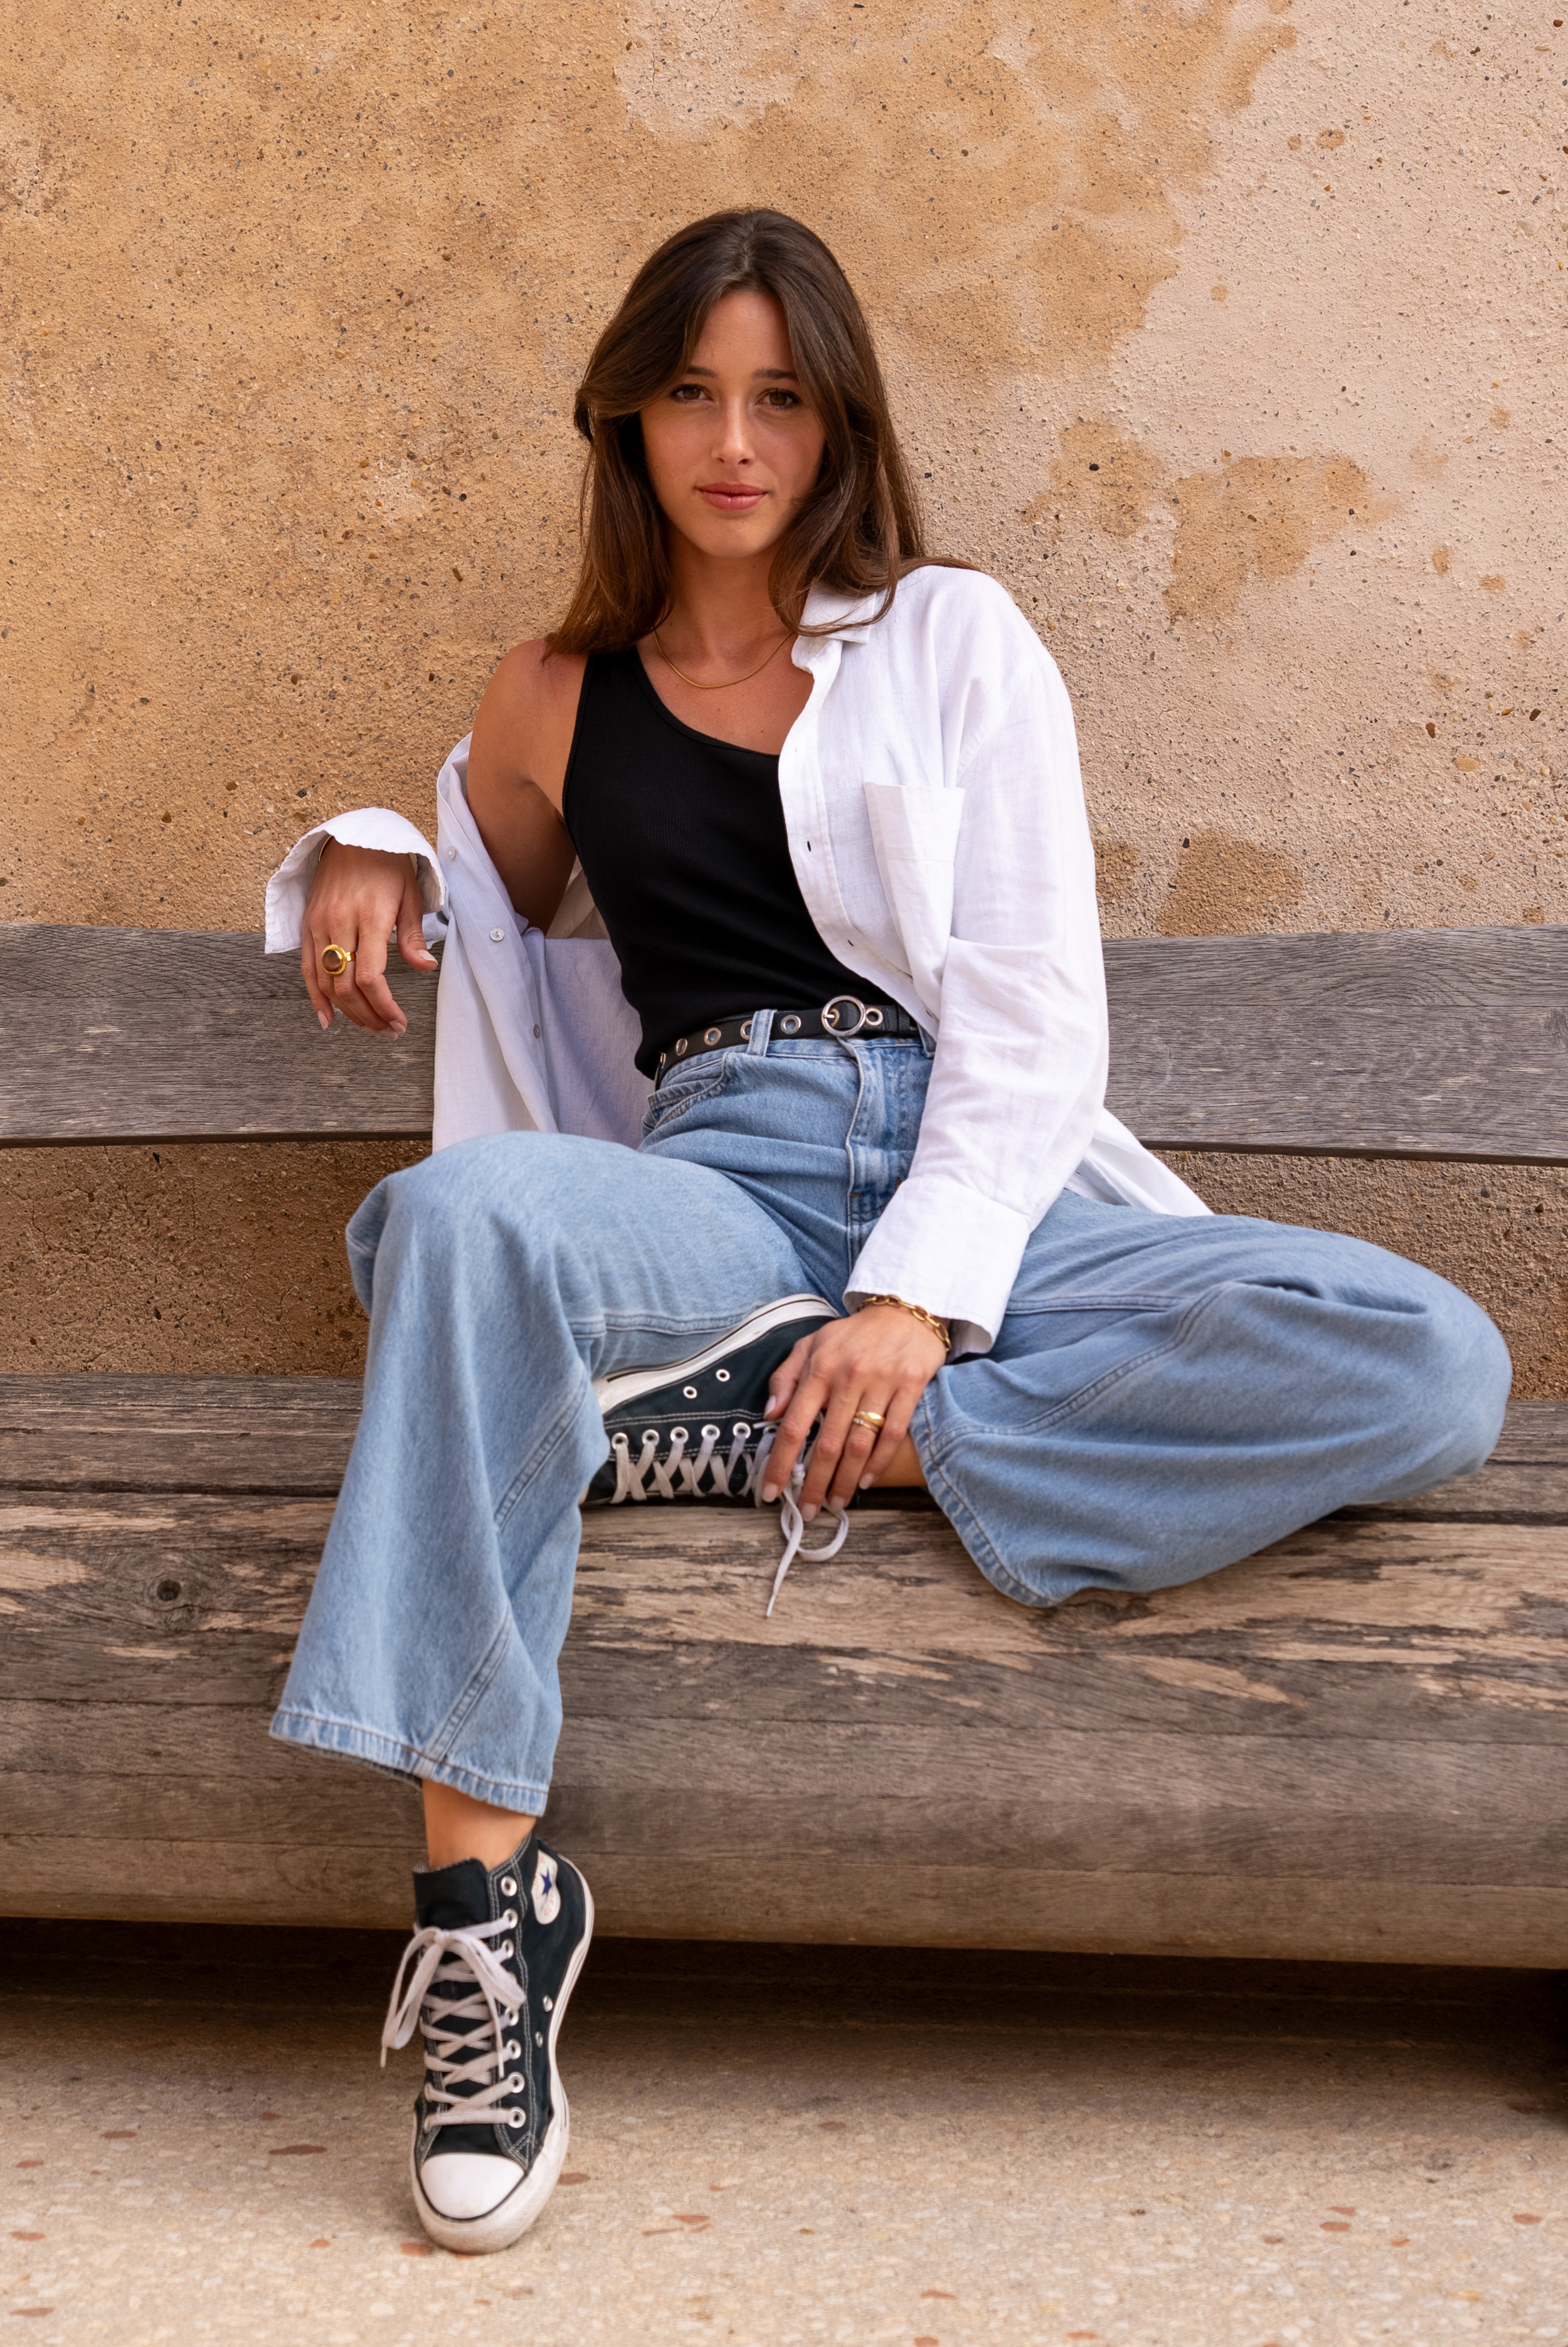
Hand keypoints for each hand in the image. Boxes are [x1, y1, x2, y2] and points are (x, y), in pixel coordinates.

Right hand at [301, 840, 436, 1035]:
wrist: (352, 836)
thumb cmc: (387, 865)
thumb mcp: (410, 895)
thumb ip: (413, 935)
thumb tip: (426, 967)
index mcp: (370, 917)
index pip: (370, 977)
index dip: (383, 1006)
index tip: (398, 1021)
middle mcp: (340, 922)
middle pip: (346, 986)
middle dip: (368, 1016)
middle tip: (387, 1030)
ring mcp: (319, 924)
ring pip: (326, 982)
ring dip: (347, 1012)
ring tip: (368, 1027)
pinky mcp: (307, 923)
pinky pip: (306, 967)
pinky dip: (315, 996)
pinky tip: (328, 1018)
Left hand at [760, 1304, 945, 1519]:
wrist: (905, 1310)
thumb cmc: (853, 1335)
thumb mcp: (810, 1344)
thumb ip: (785, 1378)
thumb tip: (770, 1414)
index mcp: (819, 1368)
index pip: (795, 1425)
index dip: (782, 1462)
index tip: (772, 1491)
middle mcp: (849, 1376)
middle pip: (828, 1443)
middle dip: (815, 1483)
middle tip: (809, 1509)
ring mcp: (882, 1382)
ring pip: (860, 1443)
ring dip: (846, 1480)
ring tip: (837, 1502)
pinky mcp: (911, 1386)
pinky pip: (894, 1433)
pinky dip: (879, 1461)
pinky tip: (867, 1480)